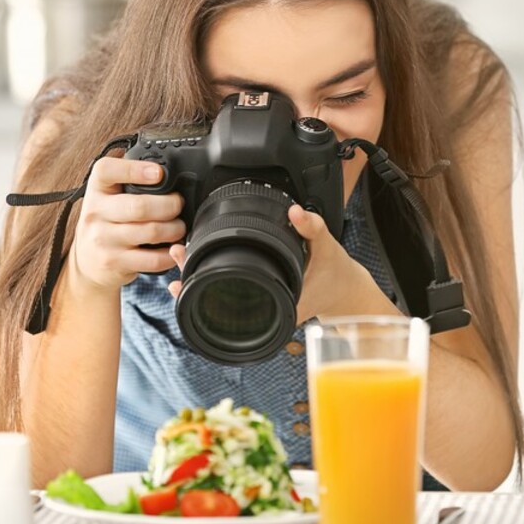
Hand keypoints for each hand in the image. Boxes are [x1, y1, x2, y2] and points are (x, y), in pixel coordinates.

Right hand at [67, 157, 185, 293]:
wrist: (86, 261)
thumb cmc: (104, 222)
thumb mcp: (107, 197)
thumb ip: (129, 184)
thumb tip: (168, 173)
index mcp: (96, 189)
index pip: (106, 171)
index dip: (134, 169)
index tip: (158, 172)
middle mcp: (96, 213)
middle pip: (139, 206)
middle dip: (170, 205)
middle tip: (179, 204)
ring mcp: (104, 240)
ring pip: (151, 231)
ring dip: (174, 229)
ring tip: (179, 227)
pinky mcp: (114, 262)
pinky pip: (152, 259)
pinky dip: (170, 254)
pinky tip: (173, 248)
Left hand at [167, 203, 372, 323]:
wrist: (347, 291)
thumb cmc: (336, 275)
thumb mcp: (328, 248)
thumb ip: (312, 228)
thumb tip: (295, 212)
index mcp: (279, 304)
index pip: (231, 307)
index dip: (203, 293)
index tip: (183, 276)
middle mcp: (268, 311)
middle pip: (219, 303)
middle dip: (194, 281)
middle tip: (176, 257)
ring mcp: (265, 306)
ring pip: (223, 300)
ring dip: (201, 280)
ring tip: (179, 261)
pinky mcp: (265, 297)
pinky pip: (233, 293)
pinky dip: (215, 280)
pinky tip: (199, 268)